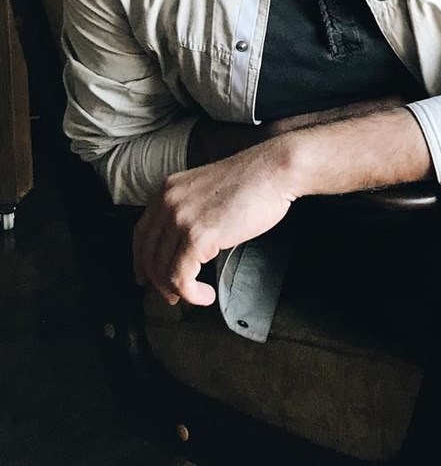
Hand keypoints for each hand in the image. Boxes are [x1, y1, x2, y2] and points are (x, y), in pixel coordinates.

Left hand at [133, 141, 295, 306]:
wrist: (274, 170)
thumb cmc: (254, 180)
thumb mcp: (208, 189)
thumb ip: (191, 211)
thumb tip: (185, 245)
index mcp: (169, 190)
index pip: (141, 233)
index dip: (141, 261)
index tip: (146, 276)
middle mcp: (169, 203)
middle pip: (149, 255)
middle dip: (158, 281)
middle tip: (171, 295)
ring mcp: (181, 219)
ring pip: (163, 270)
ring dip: (177, 291)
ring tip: (195, 295)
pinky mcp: (198, 236)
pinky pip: (181, 277)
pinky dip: (191, 293)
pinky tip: (206, 294)